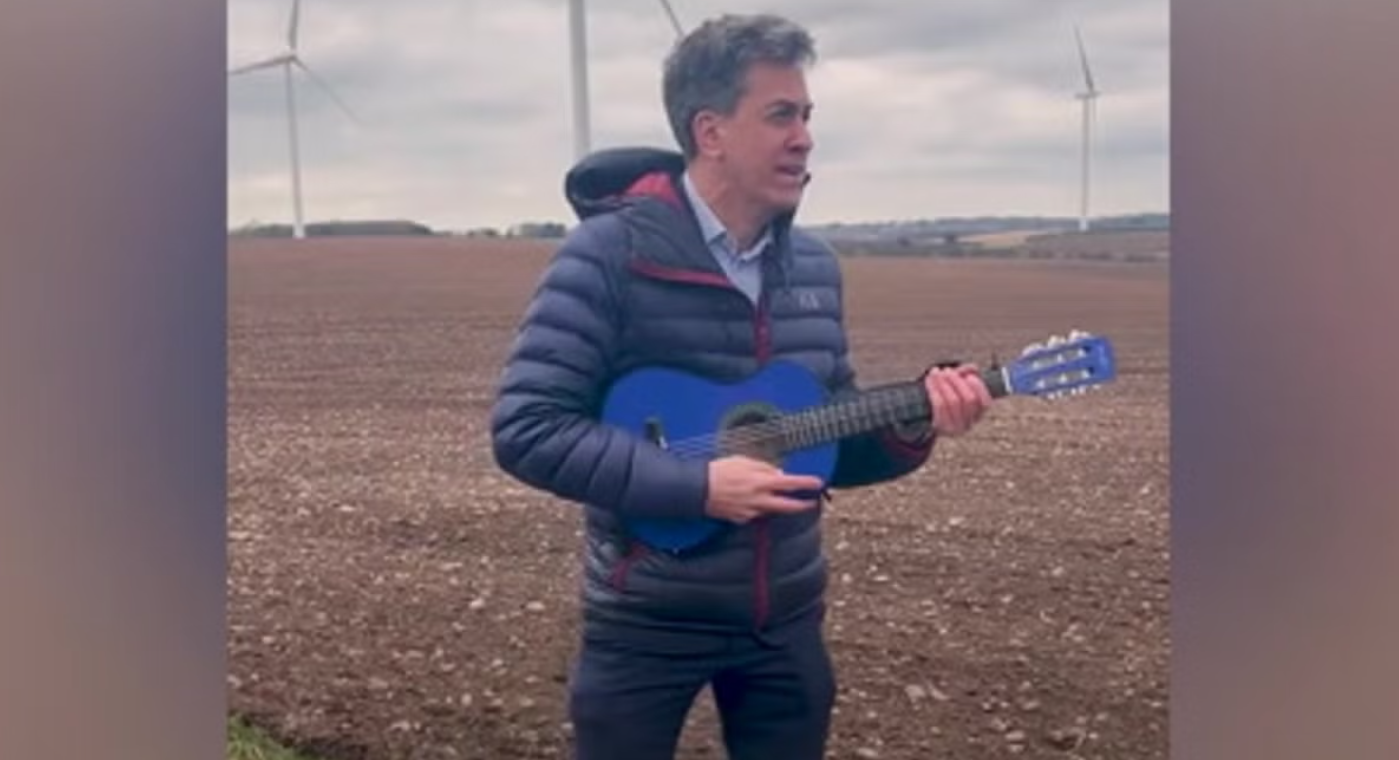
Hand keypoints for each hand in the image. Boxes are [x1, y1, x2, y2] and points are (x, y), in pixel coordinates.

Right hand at [705, 455, 822, 523]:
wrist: (697, 489)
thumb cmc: (719, 471)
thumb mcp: (743, 461)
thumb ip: (763, 467)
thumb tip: (778, 474)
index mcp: (761, 482)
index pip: (790, 483)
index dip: (806, 483)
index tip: (818, 483)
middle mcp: (759, 500)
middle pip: (787, 506)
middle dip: (802, 505)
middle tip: (811, 503)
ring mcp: (750, 512)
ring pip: (770, 511)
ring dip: (776, 505)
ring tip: (772, 497)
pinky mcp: (740, 519)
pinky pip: (753, 514)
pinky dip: (755, 507)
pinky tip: (745, 500)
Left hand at [924, 364, 992, 436]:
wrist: (924, 415)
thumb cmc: (944, 397)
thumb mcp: (956, 386)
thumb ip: (966, 374)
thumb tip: (973, 367)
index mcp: (978, 414)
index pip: (985, 402)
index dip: (979, 387)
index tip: (968, 376)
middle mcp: (969, 423)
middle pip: (969, 399)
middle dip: (958, 381)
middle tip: (947, 370)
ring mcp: (956, 428)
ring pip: (953, 401)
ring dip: (944, 382)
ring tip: (936, 372)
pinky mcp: (941, 427)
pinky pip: (939, 405)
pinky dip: (934, 389)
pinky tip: (929, 379)